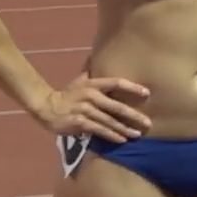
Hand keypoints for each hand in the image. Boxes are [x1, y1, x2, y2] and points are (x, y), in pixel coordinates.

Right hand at [34, 72, 151, 142]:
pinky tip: (122, 139)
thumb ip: (93, 72)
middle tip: (148, 123)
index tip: (147, 93)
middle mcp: (91, 96)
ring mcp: (85, 110)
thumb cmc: (68, 94)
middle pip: (117, 106)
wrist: (47, 107)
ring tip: (138, 135)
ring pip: (110, 121)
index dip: (132, 88)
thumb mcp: (80, 80)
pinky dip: (112, 136)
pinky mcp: (80, 123)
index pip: (116, 83)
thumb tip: (100, 56)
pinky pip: (100, 130)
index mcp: (93, 84)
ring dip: (125, 129)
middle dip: (134, 116)